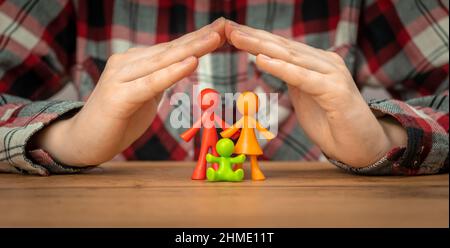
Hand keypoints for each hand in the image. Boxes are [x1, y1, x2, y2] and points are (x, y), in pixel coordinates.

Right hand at [31, 18, 226, 165]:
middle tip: (225, 25)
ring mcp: (120, 77)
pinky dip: (172, 73)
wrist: (83, 140)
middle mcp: (127, 62)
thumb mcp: (144, 94)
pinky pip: (150, 84)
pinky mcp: (118, 97)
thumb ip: (159, 78)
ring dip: (192, 49)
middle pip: (171, 49)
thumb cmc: (118, 118)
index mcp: (136, 62)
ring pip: (163, 61)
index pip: (172, 48)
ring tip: (216, 38)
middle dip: (201, 38)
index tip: (222, 28)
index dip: (198, 38)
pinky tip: (191, 63)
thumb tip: (182, 66)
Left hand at [225, 20, 406, 166]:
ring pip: (290, 57)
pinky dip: (281, 68)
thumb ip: (292, 79)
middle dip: (253, 37)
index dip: (256, 39)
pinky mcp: (335, 91)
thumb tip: (271, 64)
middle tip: (227, 28)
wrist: (363, 146)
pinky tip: (261, 60)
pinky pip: (303, 78)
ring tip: (237, 37)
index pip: (281, 47)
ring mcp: (332, 74)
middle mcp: (325, 63)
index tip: (231, 32)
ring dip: (260, 46)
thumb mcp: (305, 97)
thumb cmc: (332, 123)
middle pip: (282, 46)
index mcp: (316, 63)